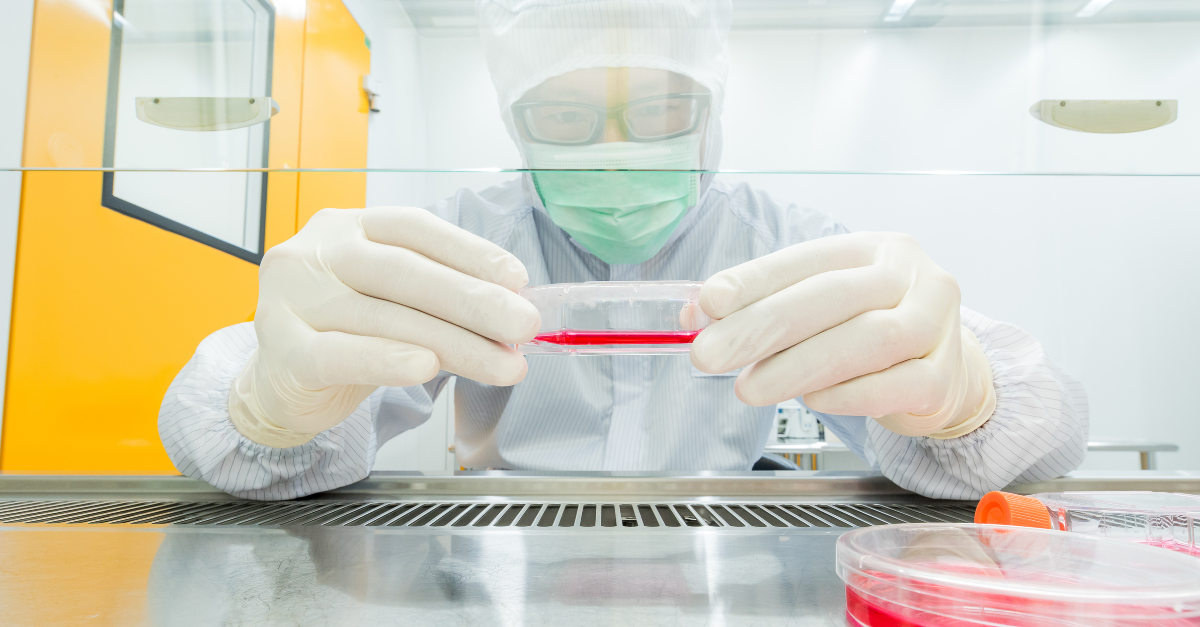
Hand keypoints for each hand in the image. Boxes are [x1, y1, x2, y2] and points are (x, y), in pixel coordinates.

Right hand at [229, 207, 539, 446]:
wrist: (280, 385)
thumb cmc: (345, 334)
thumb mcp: (392, 301)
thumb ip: (438, 296)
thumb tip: (512, 307)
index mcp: (347, 227)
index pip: (414, 228)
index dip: (469, 251)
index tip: (518, 280)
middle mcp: (316, 252)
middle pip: (403, 271)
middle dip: (472, 300)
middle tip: (524, 325)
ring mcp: (293, 299)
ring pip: (384, 318)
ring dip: (453, 344)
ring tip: (503, 365)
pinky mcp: (281, 349)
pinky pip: (340, 354)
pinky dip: (387, 360)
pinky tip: (426, 368)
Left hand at [690, 232, 994, 437]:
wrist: (946, 373)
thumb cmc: (870, 331)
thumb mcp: (820, 308)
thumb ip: (763, 308)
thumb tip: (695, 316)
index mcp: (872, 248)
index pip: (807, 259)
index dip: (754, 280)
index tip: (708, 303)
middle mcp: (911, 275)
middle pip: (833, 296)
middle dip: (763, 327)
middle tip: (710, 354)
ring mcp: (937, 324)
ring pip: (868, 340)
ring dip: (799, 367)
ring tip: (750, 388)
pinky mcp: (946, 376)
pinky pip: (896, 385)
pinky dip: (848, 395)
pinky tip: (813, 401)